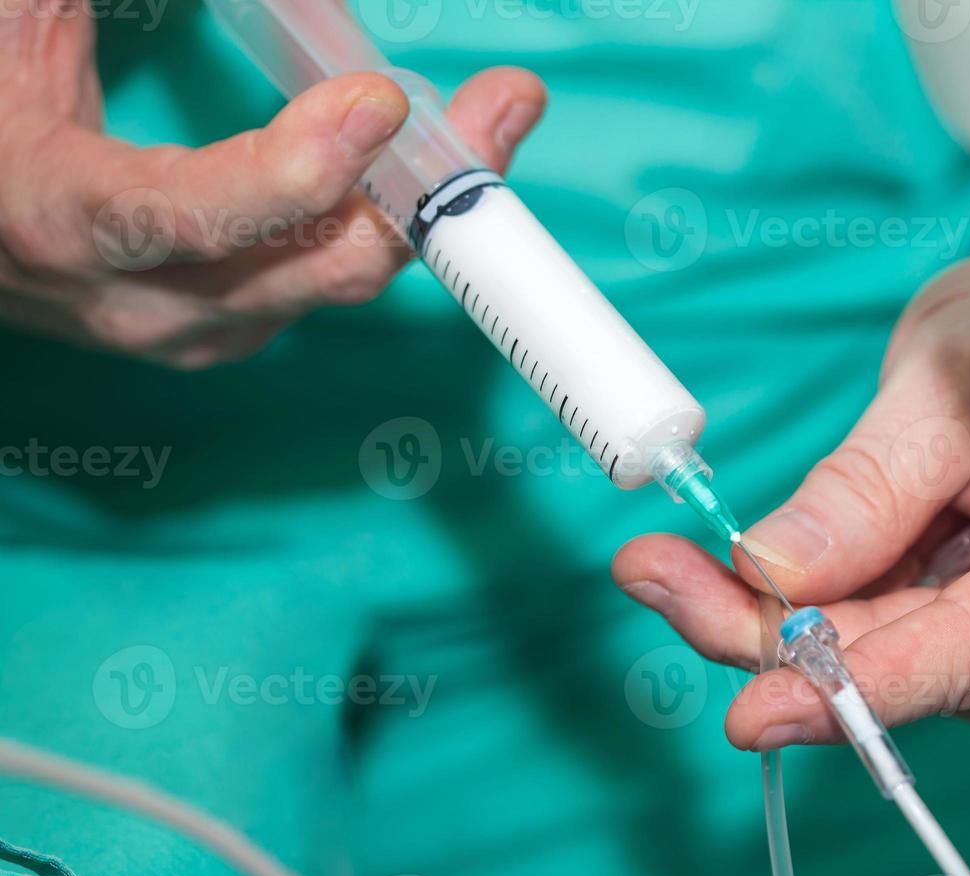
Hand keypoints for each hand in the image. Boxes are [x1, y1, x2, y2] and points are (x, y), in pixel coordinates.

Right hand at [0, 2, 544, 367]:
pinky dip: (392, 222)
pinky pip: (332, 281)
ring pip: (341, 279)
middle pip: (316, 265)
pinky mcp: (234, 331)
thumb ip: (81, 3)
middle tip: (505, 105)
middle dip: (423, 185)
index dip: (297, 170)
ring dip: (428, 201)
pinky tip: (431, 167)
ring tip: (496, 116)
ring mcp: (197, 330)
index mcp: (68, 219)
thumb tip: (289, 1)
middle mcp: (141, 302)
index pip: (193, 216)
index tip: (378, 102)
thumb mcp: (23, 33)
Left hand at [614, 235, 969, 746]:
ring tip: (707, 548)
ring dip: (788, 615)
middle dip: (767, 631)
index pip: (965, 656)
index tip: (748, 711)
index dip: (847, 690)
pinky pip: (889, 646)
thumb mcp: (964, 370)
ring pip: (879, 665)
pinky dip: (825, 607)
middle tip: (651, 570)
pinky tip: (797, 554)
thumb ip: (874, 479)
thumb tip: (774, 573)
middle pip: (901, 671)